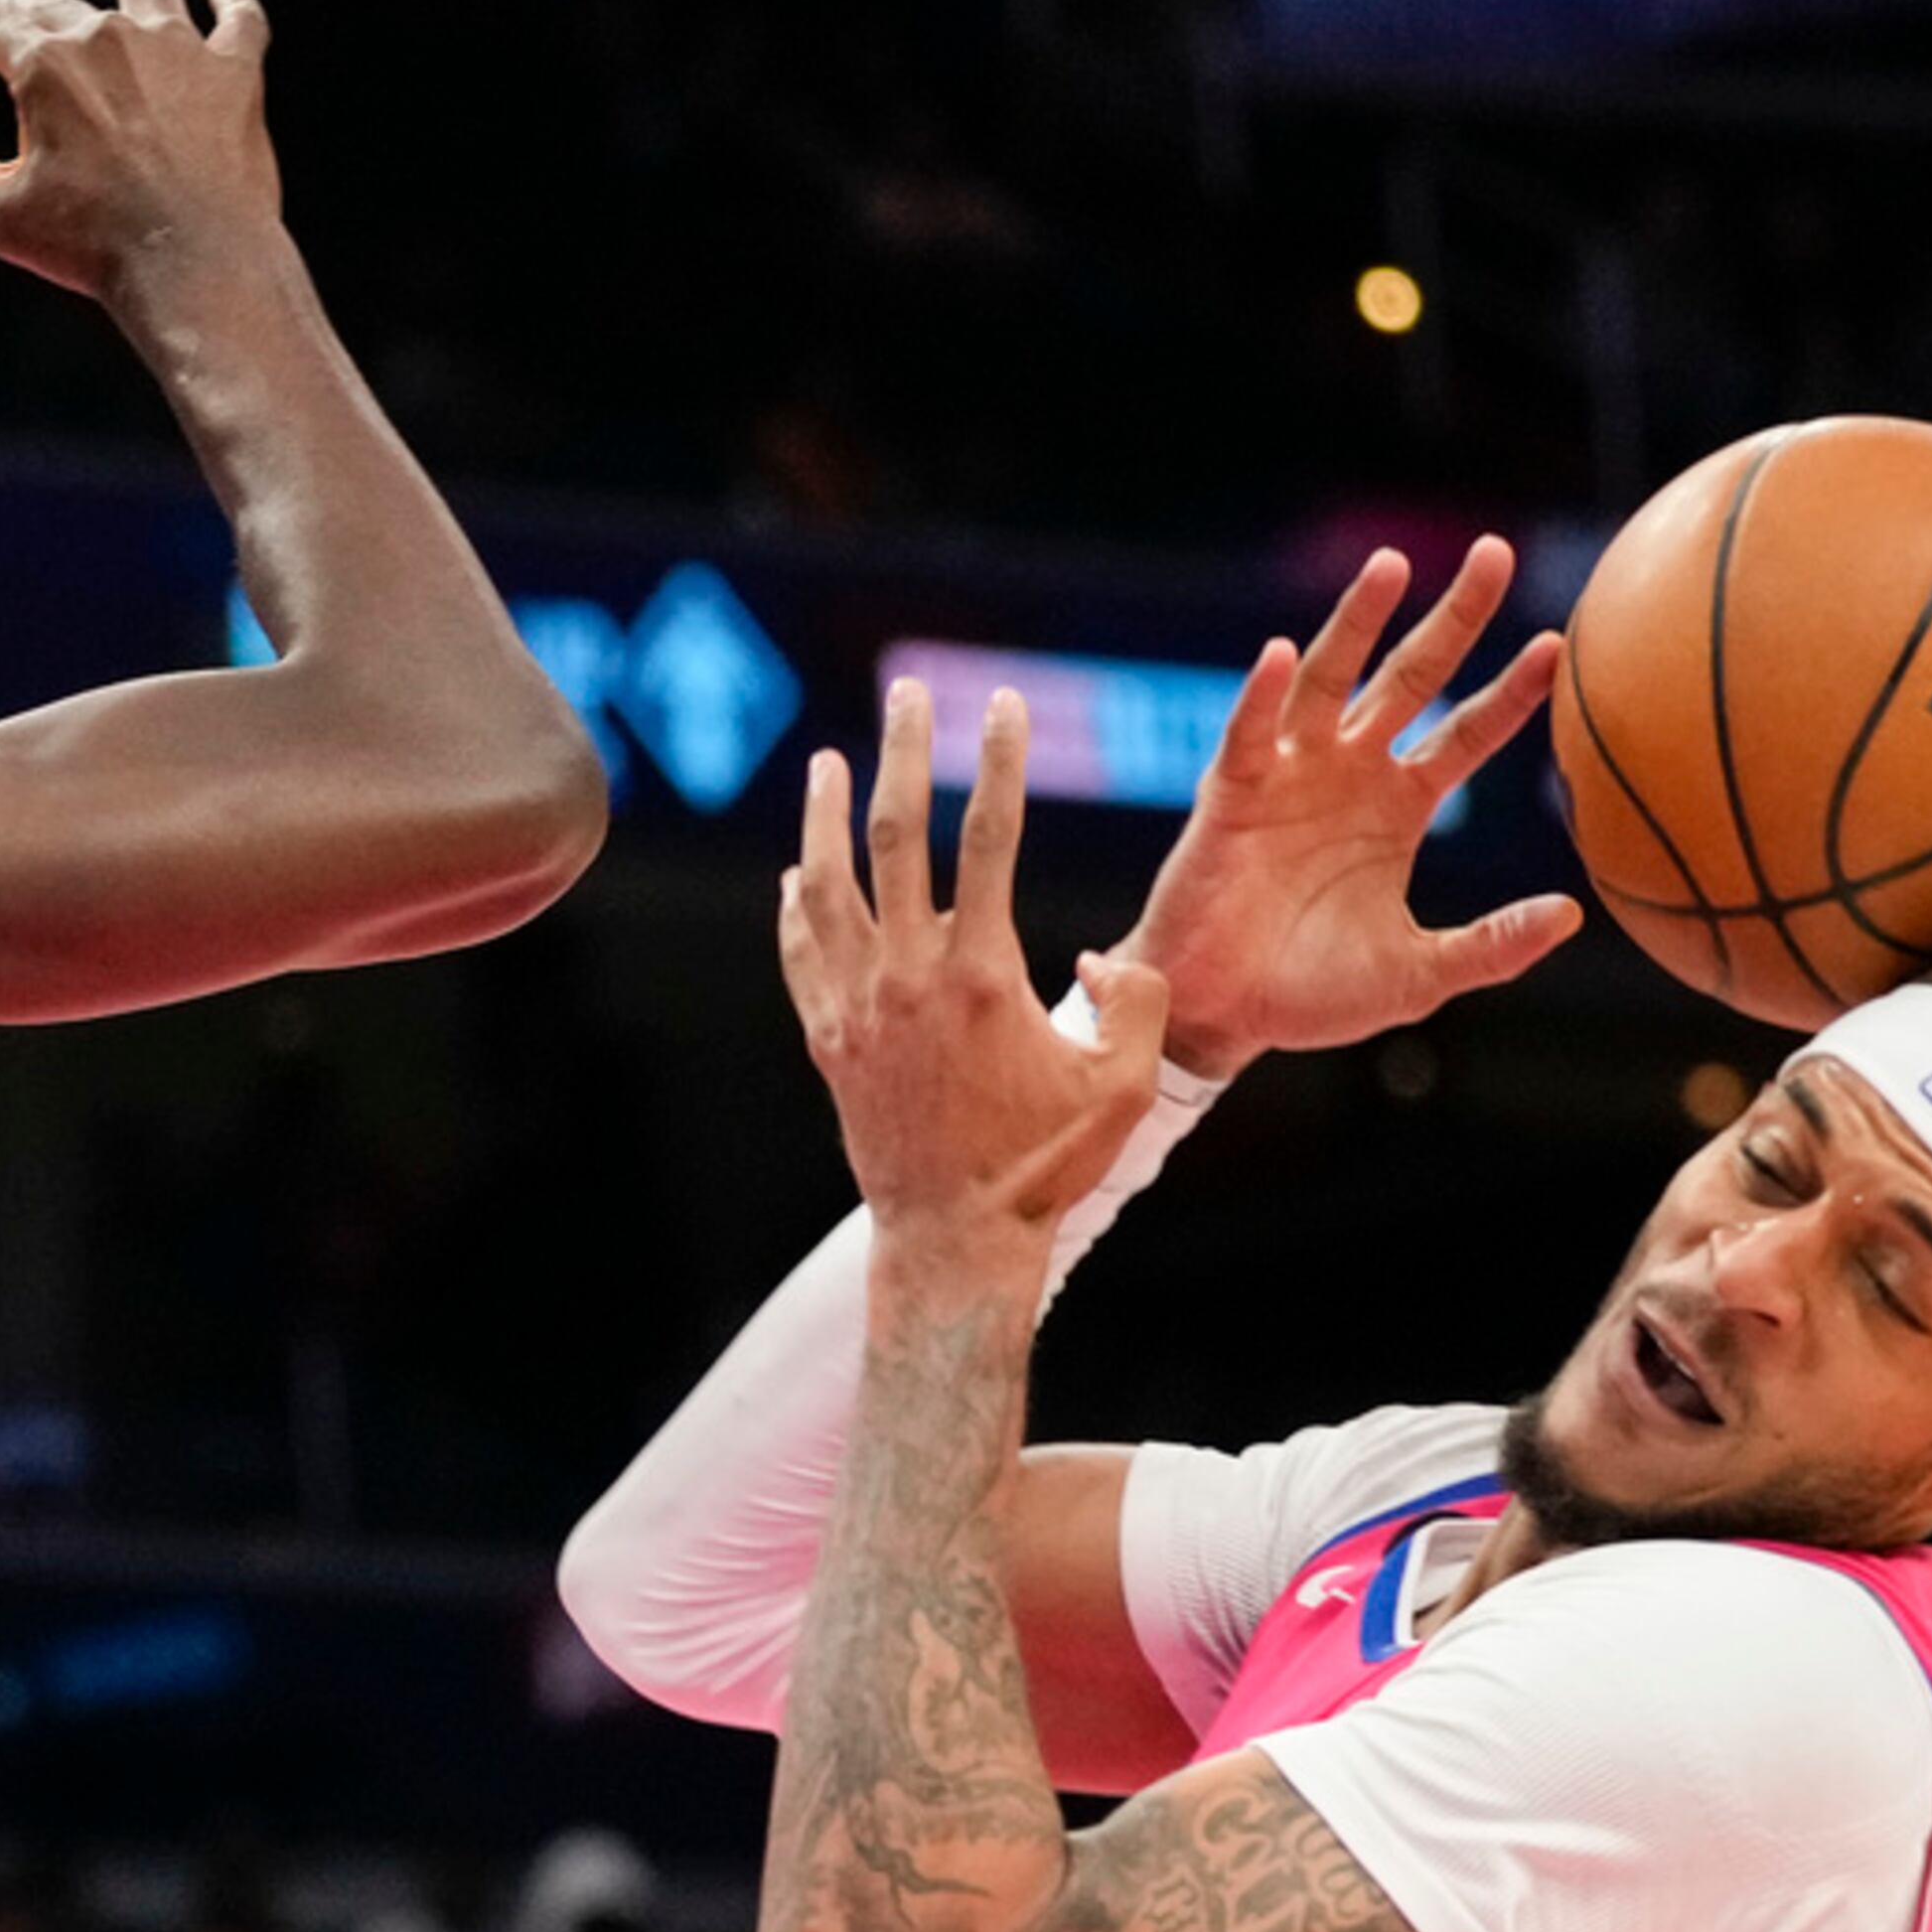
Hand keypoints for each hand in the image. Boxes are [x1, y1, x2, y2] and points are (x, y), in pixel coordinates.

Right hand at [0, 0, 279, 312]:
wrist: (194, 264)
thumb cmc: (91, 246)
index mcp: (41, 65)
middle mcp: (106, 38)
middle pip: (58, 5)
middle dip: (32, 2)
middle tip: (22, 4)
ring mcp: (176, 48)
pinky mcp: (234, 74)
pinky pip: (239, 22)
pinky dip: (233, 6)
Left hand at [781, 682, 1169, 1256]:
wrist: (954, 1236)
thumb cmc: (1046, 1164)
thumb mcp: (1124, 1084)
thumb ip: (1136, 1003)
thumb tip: (1109, 956)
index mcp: (983, 974)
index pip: (990, 837)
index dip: (999, 761)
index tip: (1002, 703)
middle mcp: (909, 977)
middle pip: (896, 837)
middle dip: (902, 754)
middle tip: (905, 695)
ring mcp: (858, 1006)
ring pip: (829, 886)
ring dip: (825, 816)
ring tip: (829, 762)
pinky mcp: (827, 1040)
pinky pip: (801, 955)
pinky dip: (795, 907)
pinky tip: (798, 872)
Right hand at [1110, 539, 1579, 1077]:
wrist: (1223, 1016)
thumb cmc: (1313, 996)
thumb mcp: (1421, 974)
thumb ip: (1494, 945)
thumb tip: (1573, 914)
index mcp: (1399, 807)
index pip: (1468, 734)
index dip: (1511, 693)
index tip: (1557, 645)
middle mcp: (1349, 772)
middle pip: (1412, 677)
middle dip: (1454, 618)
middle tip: (1498, 552)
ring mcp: (1290, 775)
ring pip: (1330, 680)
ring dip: (1359, 622)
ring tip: (1392, 564)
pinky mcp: (1232, 794)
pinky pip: (1249, 735)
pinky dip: (1262, 695)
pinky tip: (1280, 653)